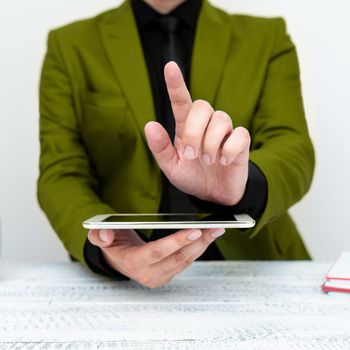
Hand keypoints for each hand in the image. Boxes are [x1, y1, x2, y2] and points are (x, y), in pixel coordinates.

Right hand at [88, 227, 224, 287]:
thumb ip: (99, 235)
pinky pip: (186, 262)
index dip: (176, 241)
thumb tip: (105, 235)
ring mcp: (160, 277)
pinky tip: (207, 237)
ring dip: (202, 245)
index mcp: (132, 262)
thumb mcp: (100, 236)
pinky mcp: (168, 275)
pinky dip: (198, 249)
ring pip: (185, 261)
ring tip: (216, 230)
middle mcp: (148, 274)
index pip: (157, 252)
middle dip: (198, 242)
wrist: (119, 258)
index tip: (194, 230)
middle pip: (177, 258)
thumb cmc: (113, 244)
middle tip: (214, 228)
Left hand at [144, 61, 250, 205]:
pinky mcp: (241, 142)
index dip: (176, 84)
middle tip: (192, 155)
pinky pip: (240, 134)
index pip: (181, 101)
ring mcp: (224, 133)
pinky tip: (224, 162)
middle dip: (195, 131)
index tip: (169, 66)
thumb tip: (150, 125)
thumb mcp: (172, 168)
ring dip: (211, 143)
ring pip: (221, 118)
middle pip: (203, 106)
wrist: (214, 195)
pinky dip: (229, 150)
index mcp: (186, 128)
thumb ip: (161, 149)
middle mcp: (205, 125)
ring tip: (208, 160)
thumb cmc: (192, 177)